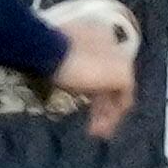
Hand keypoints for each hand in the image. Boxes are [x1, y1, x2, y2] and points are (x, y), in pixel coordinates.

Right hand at [41, 0, 140, 142]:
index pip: (101, 64)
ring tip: (96, 132)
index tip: (83, 100)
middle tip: (92, 124)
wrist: (47, 46)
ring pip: (117, 91)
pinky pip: (124, 99)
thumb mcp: (53, 55)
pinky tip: (101, 129)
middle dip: (101, 104)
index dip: (94, 86)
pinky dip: (113, 116)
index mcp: (97, 34)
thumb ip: (67, 63)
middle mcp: (112, 44)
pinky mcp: (123, 73)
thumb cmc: (43, 48)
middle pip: (110, 79)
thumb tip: (66, 75)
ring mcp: (119, 59)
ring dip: (107, 114)